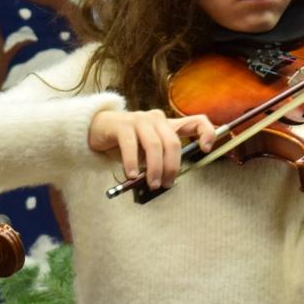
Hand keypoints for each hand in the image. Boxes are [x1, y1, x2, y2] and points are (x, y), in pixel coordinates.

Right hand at [88, 109, 219, 188]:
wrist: (96, 130)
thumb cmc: (127, 144)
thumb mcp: (148, 151)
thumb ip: (160, 160)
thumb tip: (169, 180)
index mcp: (168, 124)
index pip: (196, 121)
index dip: (207, 132)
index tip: (206, 149)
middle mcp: (157, 119)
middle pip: (173, 142)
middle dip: (172, 167)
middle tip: (167, 184)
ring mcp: (139, 119)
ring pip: (154, 145)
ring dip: (154, 168)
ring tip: (151, 184)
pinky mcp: (122, 124)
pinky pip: (131, 145)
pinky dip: (132, 162)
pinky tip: (131, 175)